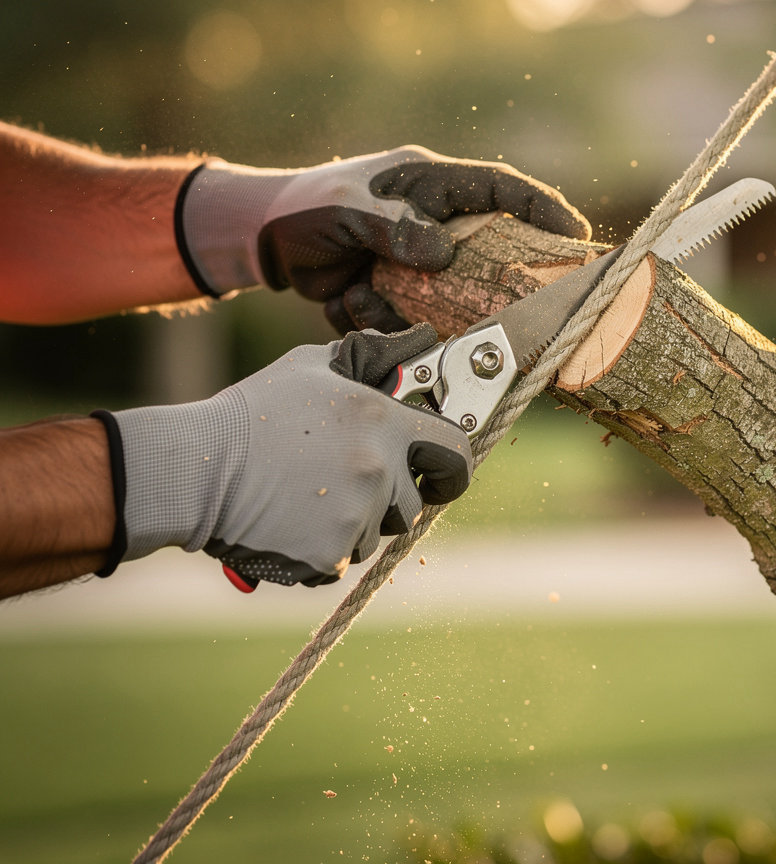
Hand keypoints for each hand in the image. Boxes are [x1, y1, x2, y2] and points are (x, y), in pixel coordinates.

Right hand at [103, 324, 471, 586]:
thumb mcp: (313, 365)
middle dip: (394, 499)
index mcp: (381, 420)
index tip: (439, 470)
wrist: (196, 469)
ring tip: (303, 497)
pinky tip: (288, 523)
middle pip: (413, 503)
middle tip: (352, 486)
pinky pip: (342, 559)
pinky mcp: (328, 555)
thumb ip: (372, 355)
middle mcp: (378, 469)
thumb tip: (417, 339)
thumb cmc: (253, 412)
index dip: (452, 463)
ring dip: (352, 523)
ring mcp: (355, 515)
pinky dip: (322, 550)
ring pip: (375, 534)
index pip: (456, 450)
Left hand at [178, 145, 590, 332]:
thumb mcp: (348, 208)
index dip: (542, 209)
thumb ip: (395, 226)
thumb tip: (442, 254)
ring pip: (442, 300)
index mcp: (430, 185)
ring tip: (357, 293)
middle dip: (483, 285)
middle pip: (486, 254)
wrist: (261, 239)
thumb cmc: (306, 205)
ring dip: (401, 309)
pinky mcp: (397, 293)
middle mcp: (432, 224)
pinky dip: (372, 319)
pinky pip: (405, 319)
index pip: (500, 188)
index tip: (575, 234)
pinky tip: (340, 300)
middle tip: (497, 311)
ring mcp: (416, 262)